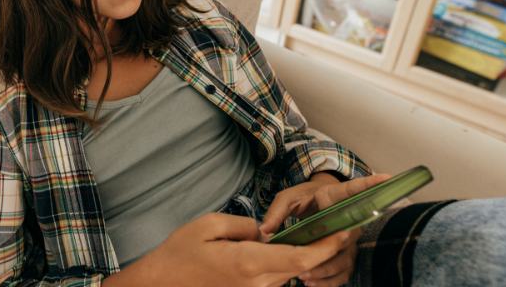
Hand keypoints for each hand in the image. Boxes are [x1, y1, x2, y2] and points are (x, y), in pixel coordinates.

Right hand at [131, 212, 354, 286]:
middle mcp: (256, 283)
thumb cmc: (180, 253)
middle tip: (341, 226)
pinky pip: (274, 278)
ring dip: (304, 256)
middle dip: (322, 248)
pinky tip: (288, 247)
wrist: (161, 283)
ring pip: (287, 273)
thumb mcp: (209, 225)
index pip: (299, 258)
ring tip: (319, 232)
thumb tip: (265, 231)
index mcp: (248, 263)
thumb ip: (244, 225)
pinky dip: (286, 264)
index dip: (326, 247)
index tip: (344, 232)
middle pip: (300, 267)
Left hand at [260, 173, 392, 286]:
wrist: (314, 206)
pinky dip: (330, 281)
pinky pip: (344, 271)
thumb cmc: (303, 198)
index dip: (370, 183)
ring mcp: (349, 237)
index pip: (355, 189)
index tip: (386, 177)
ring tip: (304, 278)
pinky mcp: (346, 253)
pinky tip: (313, 284)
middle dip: (328, 252)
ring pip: (345, 259)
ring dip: (326, 271)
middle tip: (305, 264)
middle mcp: (349, 218)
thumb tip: (265, 231)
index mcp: (335, 196)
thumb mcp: (287, 198)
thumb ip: (277, 212)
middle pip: (346, 237)